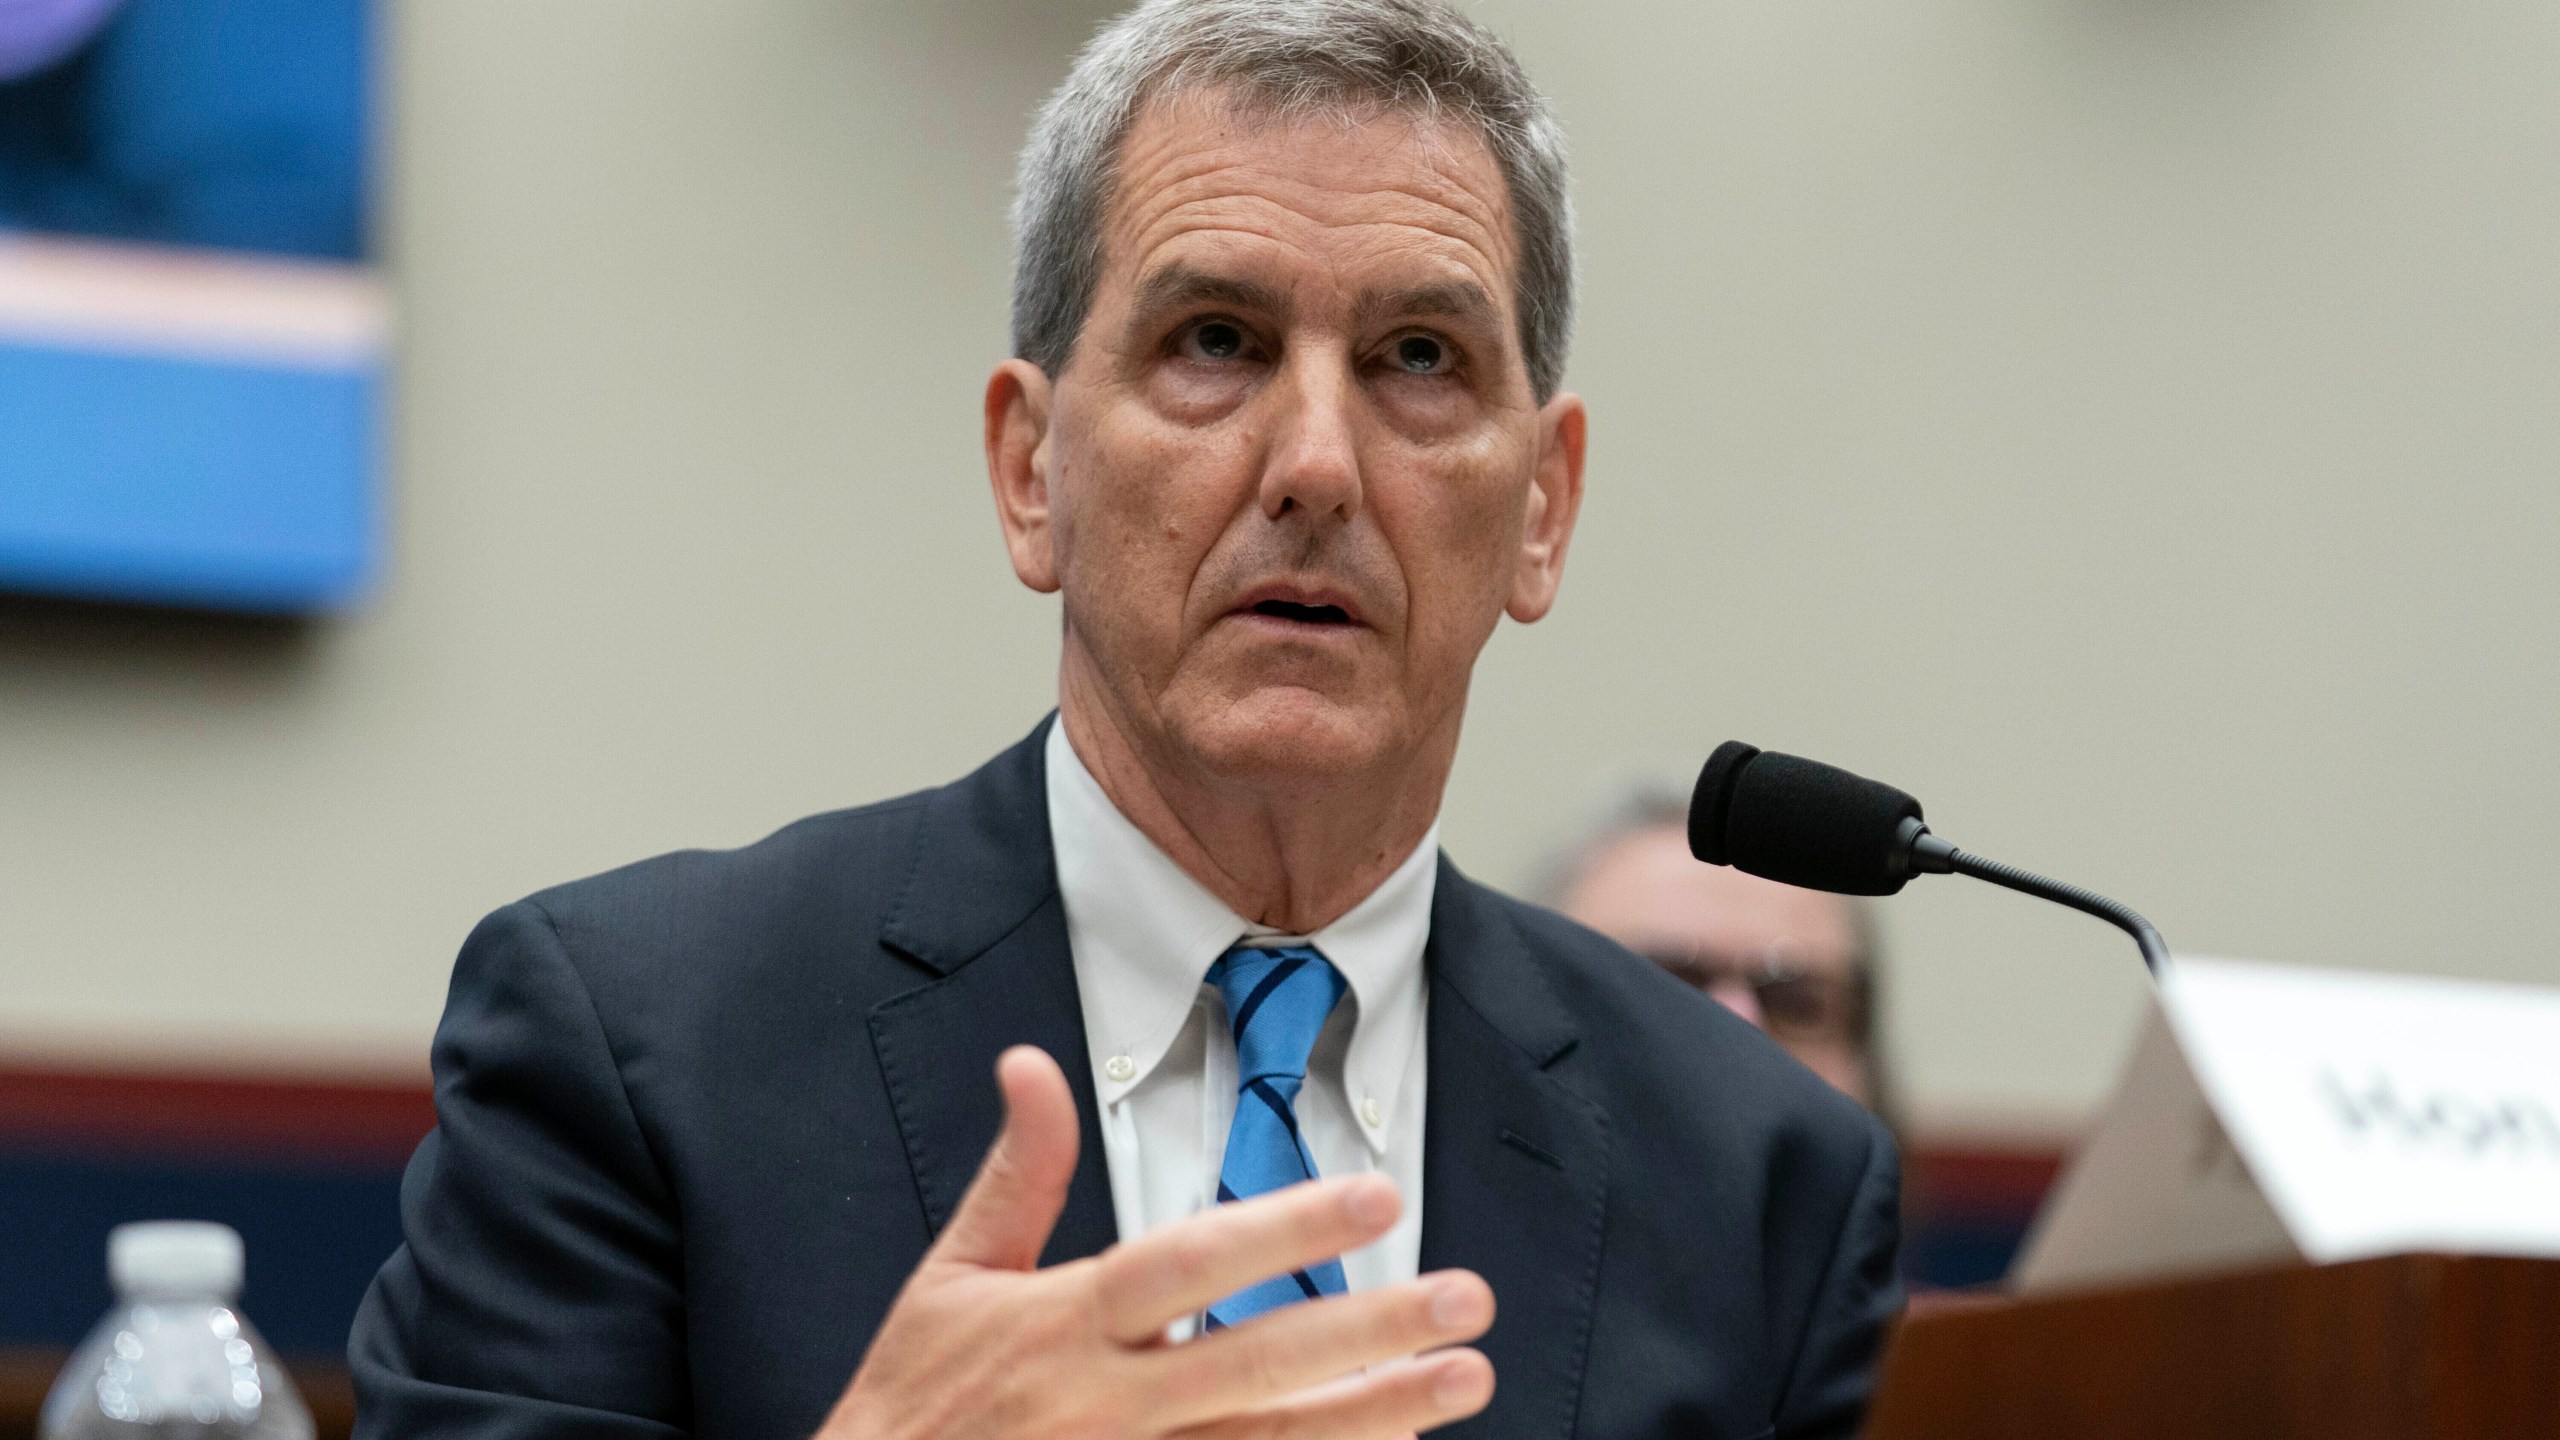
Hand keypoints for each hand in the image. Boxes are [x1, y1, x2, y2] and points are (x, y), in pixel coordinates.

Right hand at [817, 1046, 1495, 1439]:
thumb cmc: (914, 1402)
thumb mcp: (953, 1277)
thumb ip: (1017, 1174)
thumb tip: (1030, 1063)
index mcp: (1063, 1327)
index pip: (1188, 1264)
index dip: (1282, 1229)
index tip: (1375, 1197)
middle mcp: (1106, 1406)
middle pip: (1256, 1362)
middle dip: (1370, 1328)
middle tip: (1464, 1297)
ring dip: (1378, 1413)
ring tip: (1464, 1376)